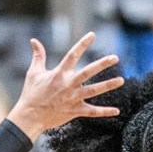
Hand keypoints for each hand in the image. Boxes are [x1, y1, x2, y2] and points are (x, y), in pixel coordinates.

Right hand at [6, 33, 124, 139]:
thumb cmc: (31, 94)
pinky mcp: (75, 111)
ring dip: (108, 85)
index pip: (72, 55)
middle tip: (115, 58)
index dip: (82, 44)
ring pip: (94, 91)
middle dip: (102, 64)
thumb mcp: (34, 73)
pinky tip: (117, 110)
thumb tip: (34, 40)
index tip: (92, 35)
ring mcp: (73, 98)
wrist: (30, 116)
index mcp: (59, 74)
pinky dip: (105, 112)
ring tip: (121, 80)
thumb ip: (38, 56)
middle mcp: (68, 84)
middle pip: (88, 72)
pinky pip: (93, 112)